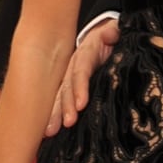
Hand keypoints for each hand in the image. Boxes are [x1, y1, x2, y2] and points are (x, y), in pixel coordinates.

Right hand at [45, 18, 119, 136]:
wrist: (104, 36)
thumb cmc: (111, 36)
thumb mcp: (114, 30)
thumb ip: (113, 31)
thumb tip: (109, 34)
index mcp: (85, 54)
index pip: (81, 71)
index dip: (80, 87)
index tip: (81, 104)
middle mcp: (74, 68)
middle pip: (66, 87)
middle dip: (64, 106)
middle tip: (65, 124)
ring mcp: (71, 78)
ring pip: (60, 97)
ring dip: (55, 114)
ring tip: (50, 132)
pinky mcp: (71, 88)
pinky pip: (61, 102)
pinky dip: (54, 116)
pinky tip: (48, 132)